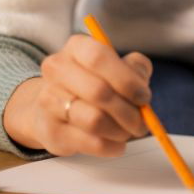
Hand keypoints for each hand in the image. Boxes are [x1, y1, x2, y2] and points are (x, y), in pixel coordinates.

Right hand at [3, 34, 150, 156]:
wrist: (55, 107)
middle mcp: (57, 70)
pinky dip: (111, 146)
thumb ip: (136, 69)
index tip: (144, 97)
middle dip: (129, 111)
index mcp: (77, 47)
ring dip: (120, 130)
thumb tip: (141, 89)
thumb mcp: (119, 67)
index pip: (99, 59)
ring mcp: (48, 101)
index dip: (126, 80)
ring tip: (128, 132)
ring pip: (93, 120)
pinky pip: (89, 143)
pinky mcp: (50, 131)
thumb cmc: (96, 82)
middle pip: (98, 92)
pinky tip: (118, 144)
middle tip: (143, 122)